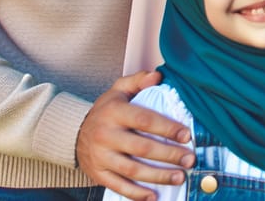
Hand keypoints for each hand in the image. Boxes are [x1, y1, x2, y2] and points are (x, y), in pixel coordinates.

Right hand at [76, 71, 194, 200]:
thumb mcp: (120, 88)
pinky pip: (118, 186)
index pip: (144, 120)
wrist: (74, 132)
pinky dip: (136, 194)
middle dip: (169, 155)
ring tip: (179, 177)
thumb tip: (158, 75)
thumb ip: (139, 80)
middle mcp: (106, 135)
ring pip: (132, 170)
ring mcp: (101, 157)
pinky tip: (154, 196)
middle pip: (141, 148)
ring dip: (158, 176)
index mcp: (114, 112)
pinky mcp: (98, 174)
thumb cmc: (106, 108)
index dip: (167, 128)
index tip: (186, 135)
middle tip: (189, 159)